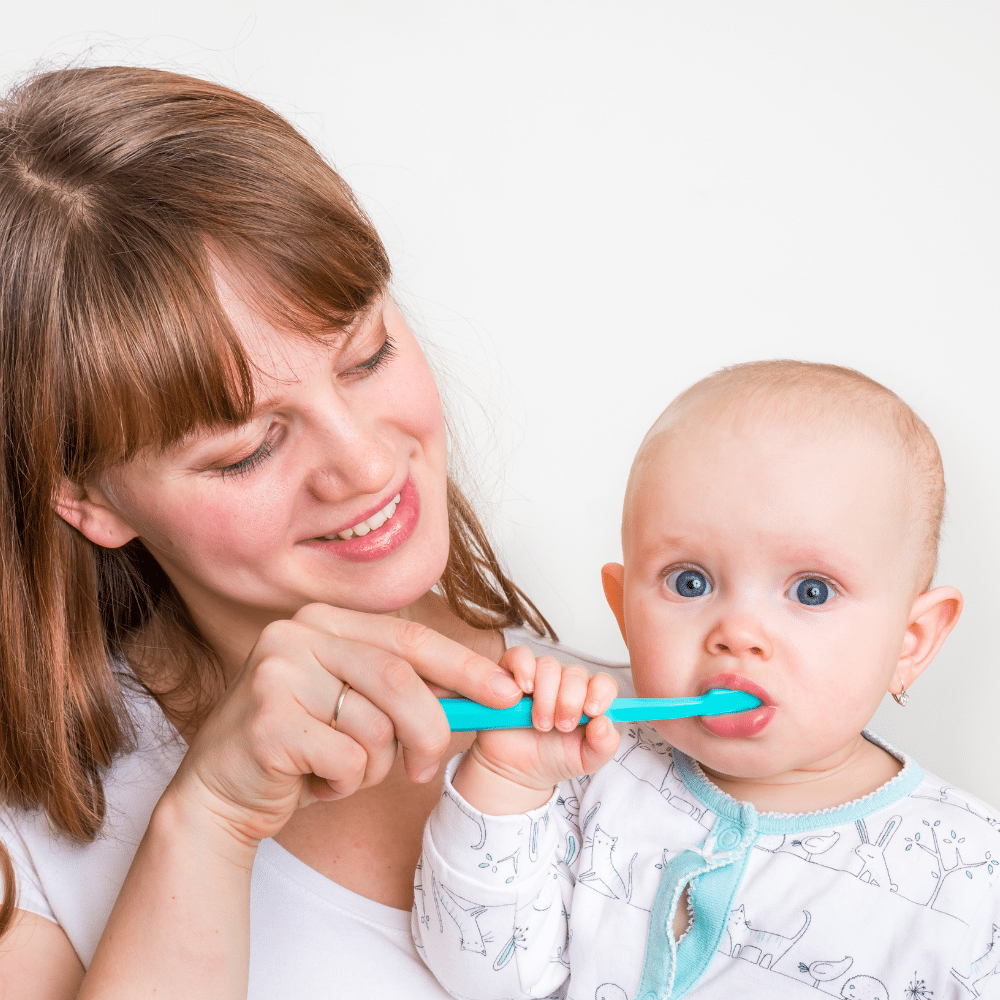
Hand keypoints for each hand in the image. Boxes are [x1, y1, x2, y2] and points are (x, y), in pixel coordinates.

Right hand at [164, 603, 522, 850]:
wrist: (222, 794)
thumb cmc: (302, 748)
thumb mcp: (355, 705)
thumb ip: (404, 689)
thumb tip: (485, 691)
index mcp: (323, 620)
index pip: (410, 638)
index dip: (465, 667)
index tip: (506, 692)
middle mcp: (297, 635)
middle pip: (401, 679)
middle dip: (429, 730)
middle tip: (425, 768)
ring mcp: (277, 674)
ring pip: (376, 726)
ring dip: (375, 766)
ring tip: (341, 769)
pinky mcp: (267, 722)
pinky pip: (348, 761)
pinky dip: (345, 785)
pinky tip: (314, 782)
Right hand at [452, 646, 619, 813]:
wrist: (517, 771)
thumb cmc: (554, 759)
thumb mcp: (587, 760)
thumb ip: (604, 745)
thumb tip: (604, 722)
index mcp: (588, 698)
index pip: (603, 682)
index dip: (600, 692)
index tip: (591, 712)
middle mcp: (565, 683)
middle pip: (576, 673)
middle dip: (569, 702)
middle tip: (561, 727)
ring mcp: (539, 676)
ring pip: (549, 666)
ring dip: (546, 697)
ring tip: (540, 724)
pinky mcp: (512, 675)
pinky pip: (520, 656)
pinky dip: (523, 669)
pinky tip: (523, 691)